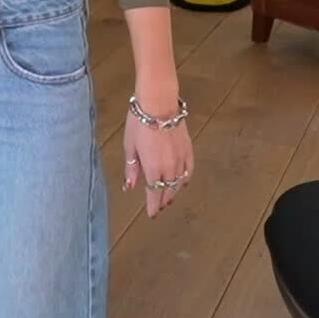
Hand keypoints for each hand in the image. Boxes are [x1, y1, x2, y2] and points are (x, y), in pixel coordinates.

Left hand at [122, 97, 193, 217]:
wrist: (159, 103)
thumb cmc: (140, 122)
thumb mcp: (130, 146)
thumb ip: (132, 169)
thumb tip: (129, 187)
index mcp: (153, 169)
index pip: (155, 194)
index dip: (153, 206)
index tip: (152, 214)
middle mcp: (169, 168)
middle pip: (168, 191)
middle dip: (162, 200)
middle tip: (158, 207)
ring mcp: (181, 159)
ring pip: (179, 183)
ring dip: (174, 192)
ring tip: (169, 197)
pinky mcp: (188, 150)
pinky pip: (188, 171)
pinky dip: (185, 179)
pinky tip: (182, 182)